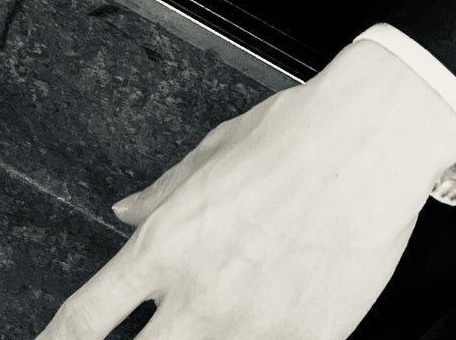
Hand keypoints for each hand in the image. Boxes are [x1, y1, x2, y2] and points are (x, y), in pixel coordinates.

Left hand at [35, 39, 455, 338]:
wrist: (371, 143)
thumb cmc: (295, 136)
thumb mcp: (210, 153)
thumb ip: (161, 194)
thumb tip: (124, 208)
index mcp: (166, 246)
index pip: (84, 320)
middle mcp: (200, 296)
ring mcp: (253, 328)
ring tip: (199, 335)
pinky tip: (253, 335)